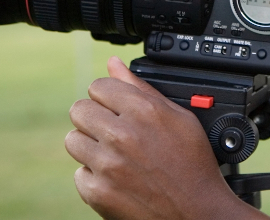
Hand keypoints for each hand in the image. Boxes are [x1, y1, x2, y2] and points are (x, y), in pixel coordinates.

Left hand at [65, 56, 266, 219]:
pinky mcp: (97, 191)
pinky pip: (79, 173)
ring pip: (73, 140)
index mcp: (144, 111)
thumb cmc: (192, 164)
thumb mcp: (178, 118)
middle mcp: (122, 135)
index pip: (99, 86)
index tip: (117, 107)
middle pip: (79, 110)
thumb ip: (141, 88)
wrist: (196, 211)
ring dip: (90, 145)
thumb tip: (114, 64)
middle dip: (94, 117)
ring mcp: (107, 165)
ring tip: (114, 154)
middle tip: (113, 131)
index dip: (109, 96)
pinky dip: (94, 176)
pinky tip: (116, 177)